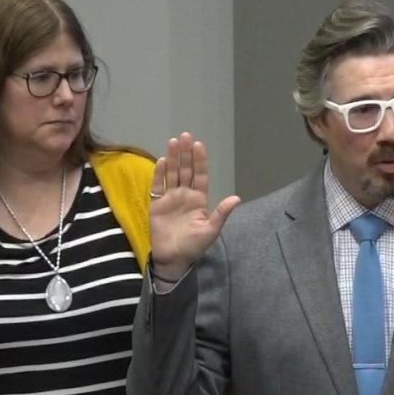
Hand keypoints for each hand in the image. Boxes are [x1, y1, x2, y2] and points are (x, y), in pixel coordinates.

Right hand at [149, 132, 241, 275]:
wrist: (173, 258)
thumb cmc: (194, 245)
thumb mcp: (211, 230)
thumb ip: (221, 213)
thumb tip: (237, 198)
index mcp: (199, 200)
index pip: (200, 176)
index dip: (200, 161)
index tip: (199, 146)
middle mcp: (185, 195)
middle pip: (186, 170)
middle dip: (186, 154)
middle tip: (185, 136)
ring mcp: (170, 198)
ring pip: (172, 174)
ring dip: (173, 158)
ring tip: (174, 142)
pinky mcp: (157, 203)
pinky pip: (158, 185)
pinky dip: (159, 174)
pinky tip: (162, 161)